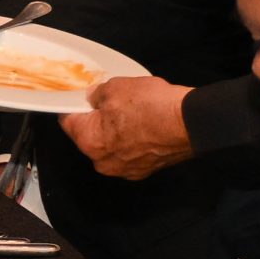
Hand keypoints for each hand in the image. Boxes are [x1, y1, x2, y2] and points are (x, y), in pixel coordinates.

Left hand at [61, 77, 193, 178]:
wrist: (192, 122)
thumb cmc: (151, 105)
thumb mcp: (115, 87)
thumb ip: (95, 94)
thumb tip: (92, 99)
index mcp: (90, 142)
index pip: (68, 122)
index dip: (73, 106)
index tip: (80, 99)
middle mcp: (104, 162)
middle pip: (90, 136)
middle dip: (96, 120)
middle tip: (111, 103)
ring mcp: (126, 170)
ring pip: (111, 146)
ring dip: (115, 132)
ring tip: (132, 113)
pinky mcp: (146, 171)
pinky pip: (130, 153)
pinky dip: (133, 141)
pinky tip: (145, 125)